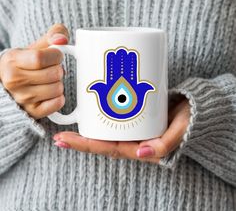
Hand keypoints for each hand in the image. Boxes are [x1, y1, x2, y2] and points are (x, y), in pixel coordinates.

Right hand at [0, 24, 68, 118]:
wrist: (12, 85)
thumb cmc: (26, 64)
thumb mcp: (34, 47)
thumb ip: (52, 36)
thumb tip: (62, 39)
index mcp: (12, 61)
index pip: (41, 57)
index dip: (55, 55)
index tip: (56, 55)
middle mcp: (14, 81)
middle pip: (54, 74)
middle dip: (58, 69)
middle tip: (51, 70)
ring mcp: (22, 99)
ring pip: (58, 89)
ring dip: (58, 84)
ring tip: (49, 82)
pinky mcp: (33, 112)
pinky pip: (58, 103)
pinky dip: (58, 98)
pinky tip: (50, 94)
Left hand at [52, 97, 189, 162]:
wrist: (193, 106)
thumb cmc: (187, 121)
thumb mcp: (179, 132)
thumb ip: (165, 144)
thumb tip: (143, 152)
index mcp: (140, 147)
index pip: (108, 149)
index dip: (86, 146)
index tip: (64, 140)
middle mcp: (132, 138)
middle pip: (102, 140)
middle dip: (80, 139)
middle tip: (59, 133)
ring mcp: (131, 126)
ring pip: (106, 128)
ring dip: (88, 124)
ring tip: (68, 120)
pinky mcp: (133, 113)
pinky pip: (114, 115)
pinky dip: (101, 111)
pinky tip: (90, 103)